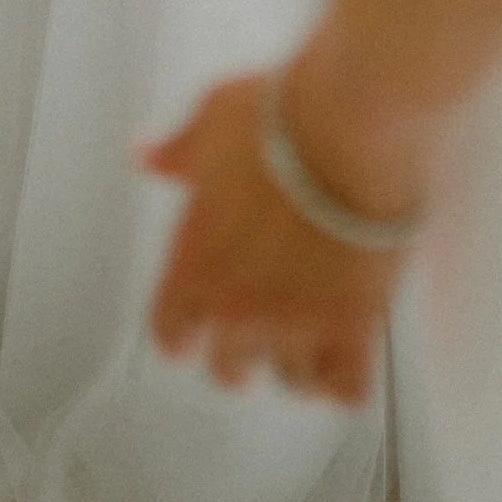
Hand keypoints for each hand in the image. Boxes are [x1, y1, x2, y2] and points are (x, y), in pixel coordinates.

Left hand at [142, 64, 418, 403]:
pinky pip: (345, 387)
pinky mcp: (354, 324)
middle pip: (228, 368)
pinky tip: (348, 355)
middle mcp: (240, 307)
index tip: (195, 330)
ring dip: (298, 359)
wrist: (351, 120)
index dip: (183, 333)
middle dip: (242, 350)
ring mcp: (297, 322)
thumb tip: (146, 154)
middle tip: (261, 327)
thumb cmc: (282, 113)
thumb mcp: (212, 118)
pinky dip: (344, 377)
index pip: (170, 334)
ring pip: (290, 379)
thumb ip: (178, 152)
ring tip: (310, 337)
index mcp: (195, 263)